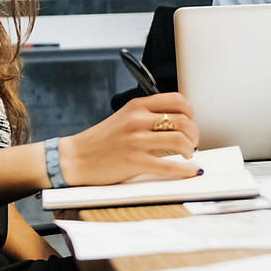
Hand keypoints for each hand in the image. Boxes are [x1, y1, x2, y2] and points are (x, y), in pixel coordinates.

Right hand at [63, 93, 200, 185]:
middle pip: (183, 121)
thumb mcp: (124, 117)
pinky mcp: (135, 161)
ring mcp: (136, 141)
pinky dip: (185, 170)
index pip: (177, 100)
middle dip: (194, 133)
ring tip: (187, 154)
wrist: (76, 158)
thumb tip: (177, 123)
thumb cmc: (100, 141)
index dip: (190, 112)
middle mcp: (137, 120)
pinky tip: (189, 171)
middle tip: (192, 142)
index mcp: (137, 106)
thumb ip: (147, 115)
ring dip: (190, 149)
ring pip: (180, 140)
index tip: (191, 121)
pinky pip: (169, 166)